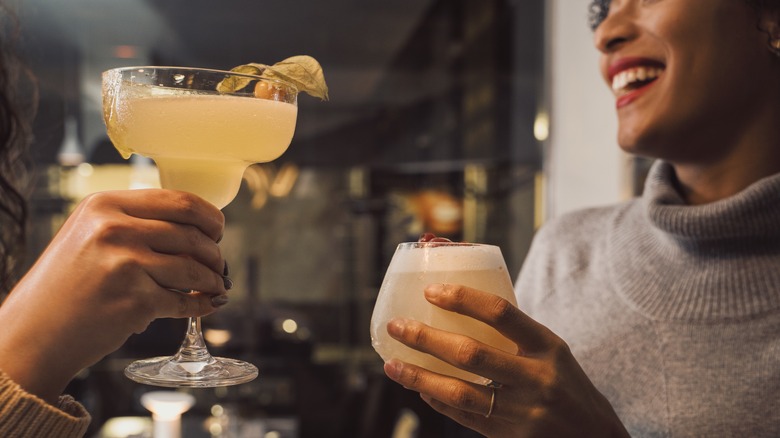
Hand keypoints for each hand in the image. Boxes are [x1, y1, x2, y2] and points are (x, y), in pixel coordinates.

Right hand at [0, 190, 228, 402]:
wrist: (33, 333)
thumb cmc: (66, 286)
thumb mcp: (89, 235)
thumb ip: (133, 224)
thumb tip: (195, 229)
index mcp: (104, 205)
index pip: (178, 200)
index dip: (209, 216)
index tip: (217, 230)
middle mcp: (114, 229)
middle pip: (192, 234)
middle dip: (214, 251)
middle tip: (218, 263)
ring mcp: (126, 265)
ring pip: (194, 268)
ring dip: (213, 280)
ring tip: (215, 286)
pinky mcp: (135, 301)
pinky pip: (184, 301)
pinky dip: (201, 305)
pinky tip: (206, 306)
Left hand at [382, 284, 628, 437]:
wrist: (595, 437)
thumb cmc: (566, 384)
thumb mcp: (552, 351)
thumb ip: (514, 334)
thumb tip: (458, 304)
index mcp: (548, 346)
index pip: (501, 313)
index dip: (462, 299)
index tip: (431, 291)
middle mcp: (536, 378)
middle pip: (471, 354)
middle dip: (426, 338)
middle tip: (396, 326)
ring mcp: (522, 412)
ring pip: (460, 393)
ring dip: (419, 377)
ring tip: (392, 364)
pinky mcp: (509, 437)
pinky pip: (463, 417)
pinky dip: (437, 401)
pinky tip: (418, 387)